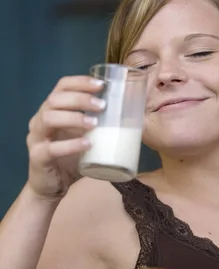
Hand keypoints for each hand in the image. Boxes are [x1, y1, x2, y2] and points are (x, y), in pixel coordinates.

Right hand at [26, 75, 104, 200]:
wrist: (52, 186)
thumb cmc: (71, 158)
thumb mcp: (85, 137)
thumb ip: (99, 125)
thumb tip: (133, 113)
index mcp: (52, 110)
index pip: (62, 86)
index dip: (80, 82)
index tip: (101, 85)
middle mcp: (40, 119)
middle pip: (55, 99)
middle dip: (80, 98)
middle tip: (102, 105)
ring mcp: (36, 138)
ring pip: (49, 118)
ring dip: (74, 117)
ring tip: (95, 123)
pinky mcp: (38, 157)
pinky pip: (51, 148)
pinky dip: (70, 145)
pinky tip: (87, 144)